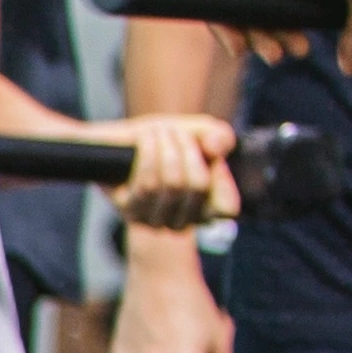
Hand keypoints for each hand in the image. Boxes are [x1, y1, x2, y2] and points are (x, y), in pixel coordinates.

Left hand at [104, 112, 238, 231]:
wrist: (125, 140)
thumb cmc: (170, 140)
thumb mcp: (203, 133)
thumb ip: (220, 138)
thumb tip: (216, 149)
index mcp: (208, 208)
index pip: (227, 208)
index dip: (221, 177)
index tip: (210, 152)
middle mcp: (184, 220)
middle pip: (197, 186)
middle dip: (187, 149)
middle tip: (175, 131)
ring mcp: (156, 220)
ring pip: (171, 184)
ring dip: (165, 149)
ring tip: (159, 132)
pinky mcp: (130, 213)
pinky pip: (146, 184)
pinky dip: (148, 154)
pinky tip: (144, 139)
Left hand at [195, 0, 351, 72]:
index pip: (270, 6)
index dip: (281, 33)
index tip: (300, 48)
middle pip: (245, 8)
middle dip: (264, 39)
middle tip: (281, 56)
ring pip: (225, 3)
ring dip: (245, 37)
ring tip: (272, 54)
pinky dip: (217, 20)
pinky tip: (237, 45)